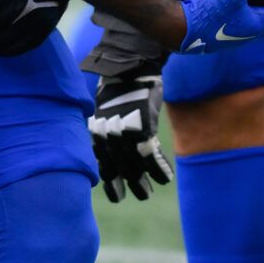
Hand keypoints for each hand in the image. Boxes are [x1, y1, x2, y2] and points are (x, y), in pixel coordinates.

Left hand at [81, 25, 171, 201]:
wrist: (131, 67)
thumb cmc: (121, 86)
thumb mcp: (106, 109)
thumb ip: (107, 128)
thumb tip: (110, 140)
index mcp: (98, 133)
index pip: (103, 165)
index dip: (111, 182)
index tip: (117, 195)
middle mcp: (108, 138)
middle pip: (120, 169)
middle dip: (130, 185)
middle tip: (141, 195)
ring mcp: (125, 135)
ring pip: (135, 167)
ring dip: (143, 183)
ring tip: (148, 194)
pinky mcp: (143, 130)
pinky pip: (152, 157)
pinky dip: (159, 170)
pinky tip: (166, 178)